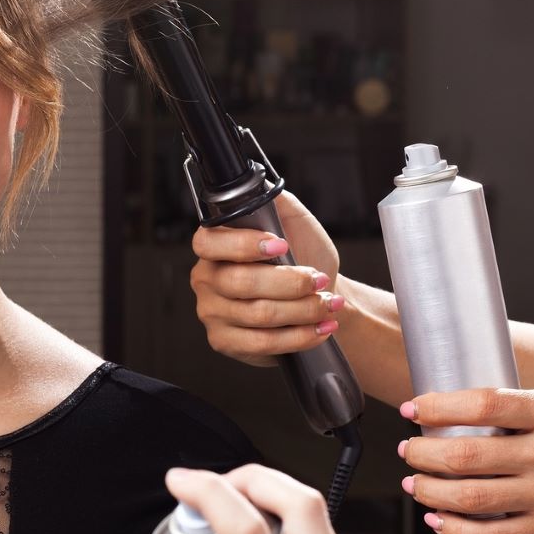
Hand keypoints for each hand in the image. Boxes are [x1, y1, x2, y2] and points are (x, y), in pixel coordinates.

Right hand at [189, 192, 345, 365]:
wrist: (318, 295)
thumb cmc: (304, 256)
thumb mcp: (294, 221)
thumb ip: (276, 203)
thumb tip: (263, 191)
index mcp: (214, 246)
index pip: (209, 243)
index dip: (243, 245)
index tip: (280, 245)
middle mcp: (206, 278)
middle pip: (240, 283)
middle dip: (289, 283)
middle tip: (317, 279)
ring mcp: (212, 312)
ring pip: (257, 314)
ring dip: (301, 310)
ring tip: (327, 304)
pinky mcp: (224, 341)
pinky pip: (261, 342)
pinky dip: (298, 336)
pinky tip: (319, 327)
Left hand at [400, 389, 533, 533]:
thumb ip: (520, 413)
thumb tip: (450, 412)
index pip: (484, 405)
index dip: (438, 407)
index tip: (412, 409)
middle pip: (466, 455)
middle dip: (422, 453)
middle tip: (408, 450)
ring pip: (470, 497)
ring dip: (428, 491)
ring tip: (414, 483)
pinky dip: (454, 529)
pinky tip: (436, 520)